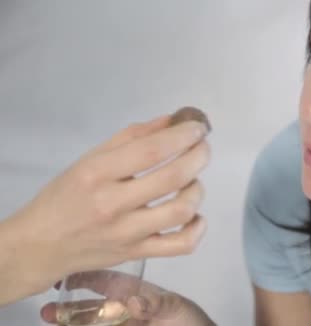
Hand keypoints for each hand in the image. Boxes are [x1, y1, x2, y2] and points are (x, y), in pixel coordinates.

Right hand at [2, 114, 209, 301]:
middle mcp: (113, 204)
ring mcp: (127, 233)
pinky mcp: (137, 254)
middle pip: (173, 178)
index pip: (151, 151)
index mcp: (97, 174)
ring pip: (181, 210)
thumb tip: (172, 121)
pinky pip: (181, 246)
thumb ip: (133, 137)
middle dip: (198, 157)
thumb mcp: (90, 159)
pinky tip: (195, 216)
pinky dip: (197, 229)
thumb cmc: (67, 196)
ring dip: (197, 190)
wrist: (42, 245)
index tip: (197, 128)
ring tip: (193, 181)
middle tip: (202, 148)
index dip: (182, 136)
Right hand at [40, 271, 215, 325]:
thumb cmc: (187, 317)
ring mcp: (121, 323)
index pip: (103, 279)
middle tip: (48, 310)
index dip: (83, 275)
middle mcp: (122, 307)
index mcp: (133, 292)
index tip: (62, 275)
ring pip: (92, 321)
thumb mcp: (173, 306)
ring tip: (51, 319)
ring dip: (72, 320)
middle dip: (69, 306)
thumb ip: (153, 304)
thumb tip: (133, 304)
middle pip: (90, 305)